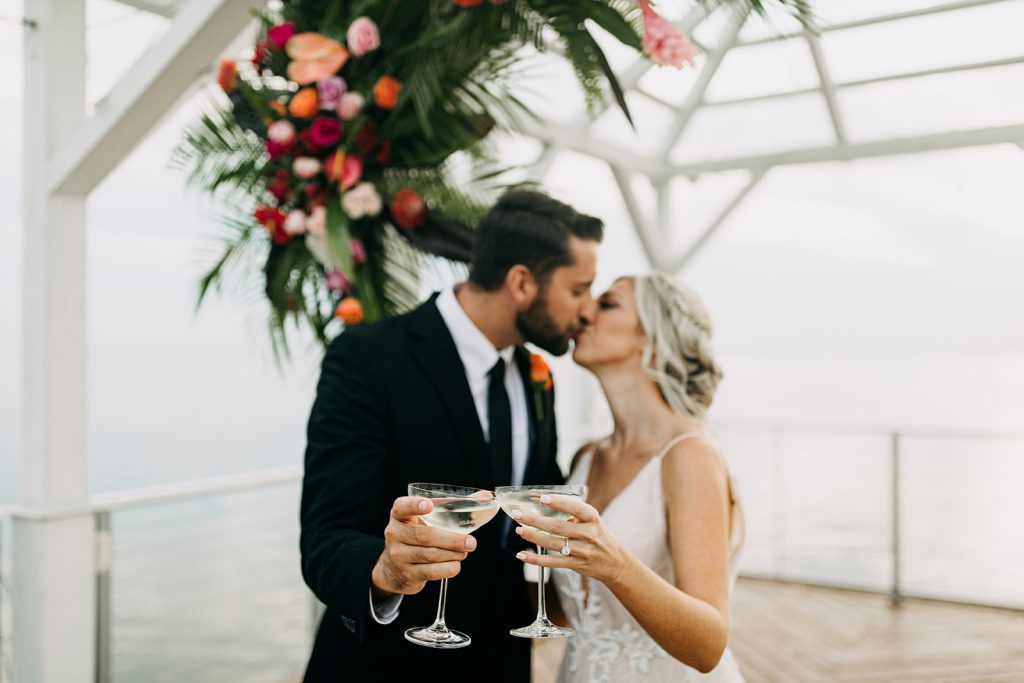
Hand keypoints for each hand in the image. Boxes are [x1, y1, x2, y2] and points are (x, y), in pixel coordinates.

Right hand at [371, 496, 476, 596]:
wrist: (394, 569)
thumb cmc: (417, 535)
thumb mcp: (425, 519)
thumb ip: (453, 506)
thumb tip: (485, 497)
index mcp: (399, 515)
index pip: (402, 507)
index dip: (414, 505)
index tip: (429, 505)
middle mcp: (394, 533)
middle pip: (424, 536)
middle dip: (452, 539)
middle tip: (471, 542)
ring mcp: (398, 555)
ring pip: (430, 554)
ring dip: (453, 553)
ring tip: (466, 551)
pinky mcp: (407, 573)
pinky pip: (431, 572)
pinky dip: (448, 568)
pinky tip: (456, 564)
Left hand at [511, 494, 629, 587]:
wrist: (615, 562)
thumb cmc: (598, 536)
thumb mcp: (591, 520)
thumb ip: (572, 514)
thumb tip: (543, 506)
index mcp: (592, 518)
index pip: (576, 508)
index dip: (559, 503)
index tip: (543, 498)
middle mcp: (588, 534)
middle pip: (558, 527)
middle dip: (535, 520)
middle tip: (519, 514)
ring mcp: (582, 551)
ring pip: (552, 543)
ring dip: (532, 536)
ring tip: (519, 530)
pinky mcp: (575, 565)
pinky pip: (552, 562)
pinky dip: (535, 559)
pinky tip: (523, 554)